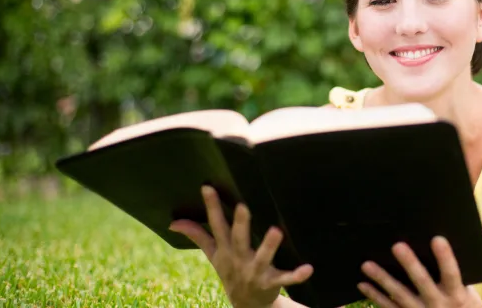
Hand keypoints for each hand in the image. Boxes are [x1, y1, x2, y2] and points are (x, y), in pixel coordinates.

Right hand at [169, 185, 313, 307]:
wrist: (246, 306)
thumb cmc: (231, 271)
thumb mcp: (213, 255)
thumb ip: (197, 236)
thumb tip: (173, 222)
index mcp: (225, 250)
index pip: (216, 225)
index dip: (212, 207)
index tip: (208, 187)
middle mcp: (239, 259)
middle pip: (238, 239)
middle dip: (240, 224)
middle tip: (242, 206)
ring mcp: (255, 272)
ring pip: (262, 258)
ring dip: (269, 246)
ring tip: (277, 230)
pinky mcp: (272, 283)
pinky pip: (285, 279)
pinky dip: (296, 275)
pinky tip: (308, 269)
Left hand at [358, 236, 481, 307]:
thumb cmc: (463, 307)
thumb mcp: (467, 295)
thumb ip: (454, 276)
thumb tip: (438, 244)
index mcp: (456, 294)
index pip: (451, 273)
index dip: (445, 257)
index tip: (437, 238)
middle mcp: (438, 304)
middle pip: (422, 281)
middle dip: (409, 264)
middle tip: (397, 246)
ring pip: (400, 294)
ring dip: (383, 279)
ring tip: (367, 265)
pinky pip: (389, 307)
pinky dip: (375, 296)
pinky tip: (363, 284)